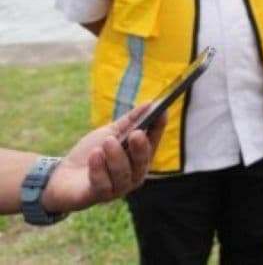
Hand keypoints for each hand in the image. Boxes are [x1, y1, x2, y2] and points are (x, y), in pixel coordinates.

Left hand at [40, 103, 164, 213]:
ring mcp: (117, 188)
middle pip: (142, 163)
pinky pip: (102, 184)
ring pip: (123, 173)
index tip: (162, 111)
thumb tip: (150, 103)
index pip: (153, 143)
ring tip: (107, 142)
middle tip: (135, 133)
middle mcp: (132, 175)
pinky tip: (94, 155)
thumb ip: (130, 121)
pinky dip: (98, 169)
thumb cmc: (90, 153)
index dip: (158, 128)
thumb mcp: (110, 133)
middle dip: (140, 148)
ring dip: (115, 156)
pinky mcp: (98, 196)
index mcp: (138, 158)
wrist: (61, 176)